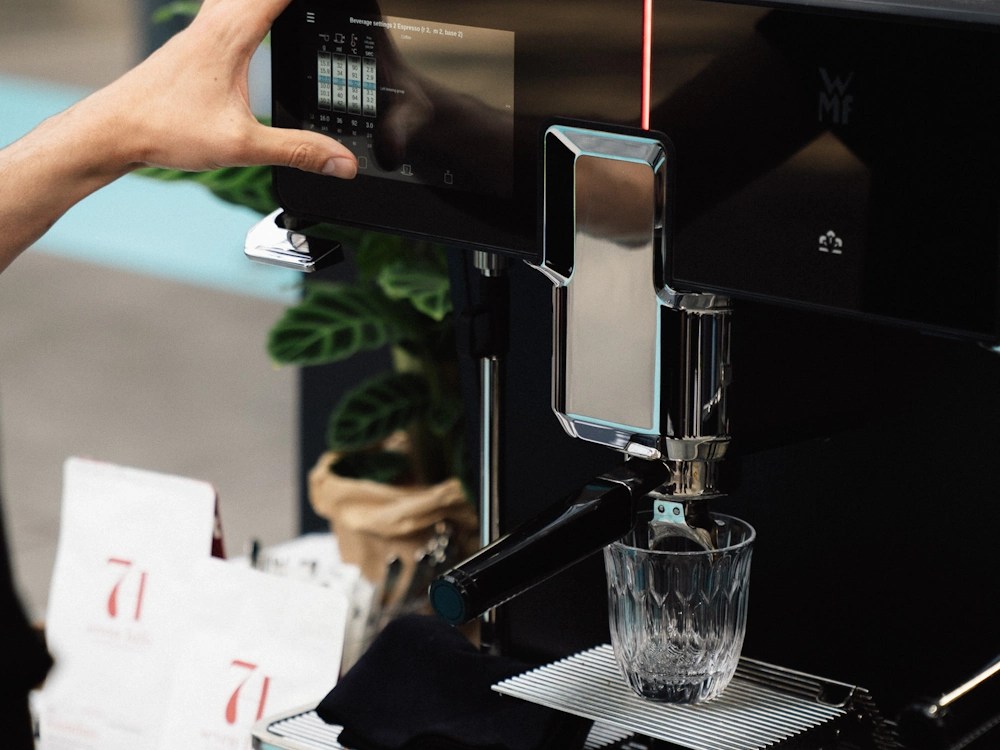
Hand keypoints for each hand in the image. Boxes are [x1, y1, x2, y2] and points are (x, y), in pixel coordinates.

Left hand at [0, 0, 356, 272]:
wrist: (113, 130)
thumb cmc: (164, 129)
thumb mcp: (242, 146)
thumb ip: (298, 151)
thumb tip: (341, 162)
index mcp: (232, 34)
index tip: (339, 1)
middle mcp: (215, 22)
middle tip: (319, 7)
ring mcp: (201, 30)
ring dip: (266, 1)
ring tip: (291, 10)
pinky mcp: (193, 44)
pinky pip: (226, 5)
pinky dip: (248, 6)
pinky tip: (252, 18)